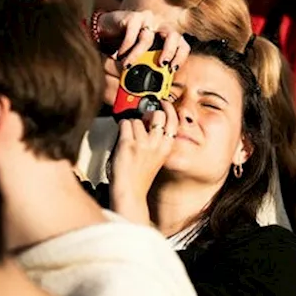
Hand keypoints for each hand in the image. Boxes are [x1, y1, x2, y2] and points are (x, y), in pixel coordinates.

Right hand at [96, 10, 189, 69]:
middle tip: (161, 64)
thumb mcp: (140, 60)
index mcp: (167, 38)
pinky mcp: (134, 17)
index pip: (182, 45)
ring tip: (127, 66)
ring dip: (136, 55)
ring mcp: (148, 20)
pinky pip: (132, 33)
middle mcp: (161, 27)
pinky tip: (119, 55)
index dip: (181, 57)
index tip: (172, 69)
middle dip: (169, 51)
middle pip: (174, 35)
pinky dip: (126, 47)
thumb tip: (155, 90)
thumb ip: (149, 70)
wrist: (105, 31)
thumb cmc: (127, 47)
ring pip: (148, 37)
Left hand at [111, 100, 177, 221]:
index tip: (164, 102)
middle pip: (157, 115)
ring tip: (129, 138)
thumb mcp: (157, 157)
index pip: (173, 120)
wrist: (130, 192)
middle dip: (148, 115)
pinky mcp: (128, 144)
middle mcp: (157, 144)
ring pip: (137, 120)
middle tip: (142, 121)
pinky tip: (122, 137)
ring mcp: (143, 144)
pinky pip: (125, 124)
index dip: (168, 108)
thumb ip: (158, 140)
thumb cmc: (141, 177)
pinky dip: (121, 127)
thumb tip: (150, 121)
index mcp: (167, 147)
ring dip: (131, 125)